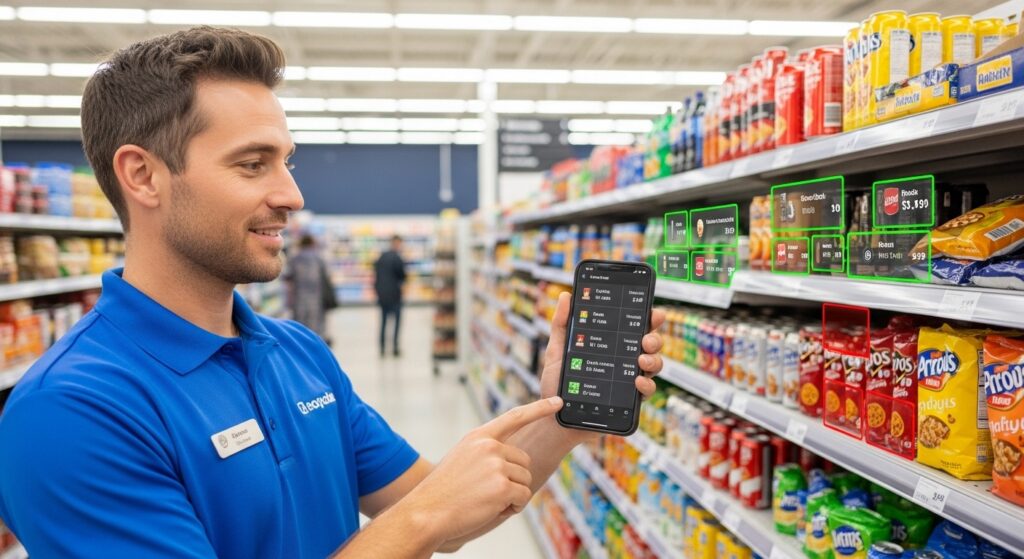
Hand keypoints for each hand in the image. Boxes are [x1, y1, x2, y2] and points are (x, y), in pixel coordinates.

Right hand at [398, 397, 562, 544]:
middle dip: (514, 478)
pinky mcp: (502, 486)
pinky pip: (523, 497)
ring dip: (513, 494)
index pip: (515, 417)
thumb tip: (513, 458)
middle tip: (488, 490)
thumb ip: (486, 451)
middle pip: (524, 461)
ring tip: (486, 499)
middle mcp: (489, 446)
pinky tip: (491, 508)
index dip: (539, 408)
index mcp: (479, 437)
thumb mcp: (462, 457)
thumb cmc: (443, 489)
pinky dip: (513, 506)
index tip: (557, 401)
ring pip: (525, 480)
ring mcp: (496, 465)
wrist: (427, 511)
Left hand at [539, 291, 665, 439]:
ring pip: (654, 365)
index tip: (653, 312)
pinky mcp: (629, 401)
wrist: (554, 418)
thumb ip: (562, 324)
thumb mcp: (556, 351)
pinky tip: (637, 381)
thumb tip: (566, 295)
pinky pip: (647, 390)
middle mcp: (624, 360)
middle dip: (654, 338)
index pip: (634, 327)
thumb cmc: (557, 384)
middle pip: (650, 344)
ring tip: (641, 360)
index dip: (648, 318)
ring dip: (653, 360)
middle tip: (645, 339)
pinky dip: (646, 384)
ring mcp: (629, 380)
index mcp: (611, 345)